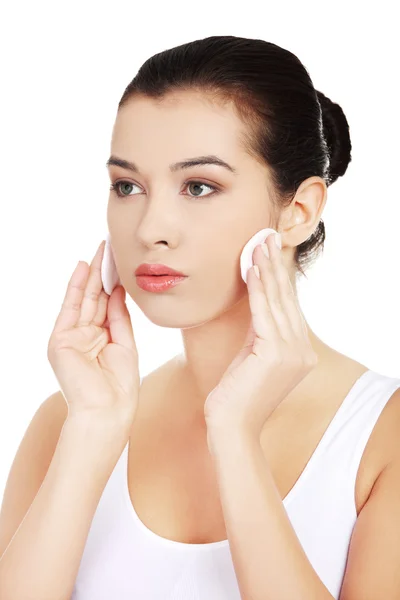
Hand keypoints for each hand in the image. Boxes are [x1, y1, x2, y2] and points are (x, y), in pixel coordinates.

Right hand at [47, 240, 139, 423]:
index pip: (108, 304)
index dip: (114, 283)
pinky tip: (83, 268)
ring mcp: (72, 337)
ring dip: (92, 274)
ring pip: (83, 299)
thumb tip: (118, 290)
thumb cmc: (120, 385)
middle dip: (103, 273)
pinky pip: (70, 308)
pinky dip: (76, 288)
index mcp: (102, 339)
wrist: (107, 410)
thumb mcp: (125, 344)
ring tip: (102, 250)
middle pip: (95, 298)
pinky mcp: (60, 340)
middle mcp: (85, 335)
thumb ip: (119, 317)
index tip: (122, 262)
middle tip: (111, 247)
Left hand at [204, 233, 317, 443]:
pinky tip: (251, 268)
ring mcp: (292, 353)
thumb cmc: (235, 394)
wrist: (230, 427)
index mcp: (299, 352)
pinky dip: (257, 288)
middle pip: (285, 299)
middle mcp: (301, 350)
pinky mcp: (275, 353)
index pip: (287, 306)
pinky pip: (264, 312)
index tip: (269, 251)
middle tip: (267, 236)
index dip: (278, 276)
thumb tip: (257, 302)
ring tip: (258, 243)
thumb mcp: (252, 356)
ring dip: (266, 269)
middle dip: (275, 265)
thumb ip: (260, 332)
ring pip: (276, 301)